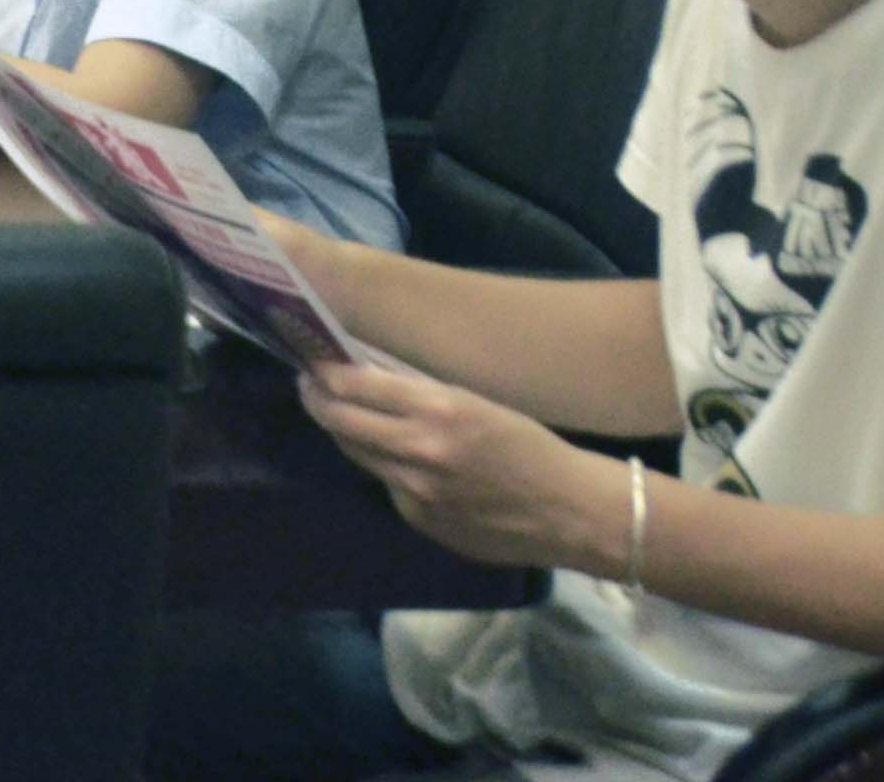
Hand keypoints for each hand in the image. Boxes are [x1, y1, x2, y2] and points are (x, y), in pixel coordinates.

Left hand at [297, 360, 620, 572]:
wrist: (572, 512)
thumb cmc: (530, 447)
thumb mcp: (474, 403)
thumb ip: (418, 393)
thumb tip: (365, 375)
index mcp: (437, 410)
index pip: (352, 385)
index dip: (324, 373)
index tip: (313, 363)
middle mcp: (418, 451)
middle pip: (338, 420)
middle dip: (317, 400)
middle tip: (311, 387)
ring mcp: (415, 492)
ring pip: (356, 453)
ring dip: (344, 432)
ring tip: (341, 414)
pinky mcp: (418, 521)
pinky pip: (386, 485)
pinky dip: (385, 468)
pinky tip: (397, 459)